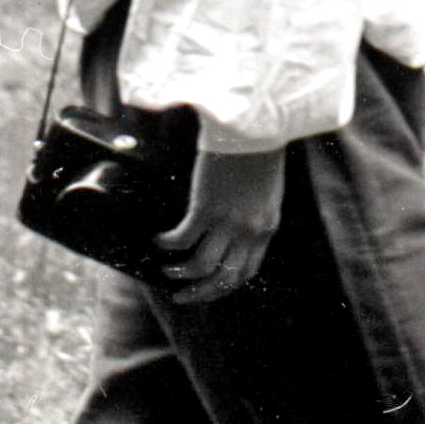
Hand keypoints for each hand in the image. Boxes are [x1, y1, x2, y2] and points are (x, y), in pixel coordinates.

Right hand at [158, 145, 285, 304]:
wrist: (256, 127)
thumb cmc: (261, 152)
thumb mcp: (267, 193)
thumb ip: (254, 215)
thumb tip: (235, 230)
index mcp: (266, 228)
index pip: (246, 272)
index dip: (223, 286)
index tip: (206, 289)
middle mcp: (249, 232)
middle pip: (224, 279)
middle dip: (200, 293)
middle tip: (180, 296)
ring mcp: (228, 223)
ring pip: (200, 267)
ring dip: (179, 273)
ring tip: (165, 269)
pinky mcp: (206, 208)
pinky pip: (182, 239)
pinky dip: (167, 244)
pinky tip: (157, 239)